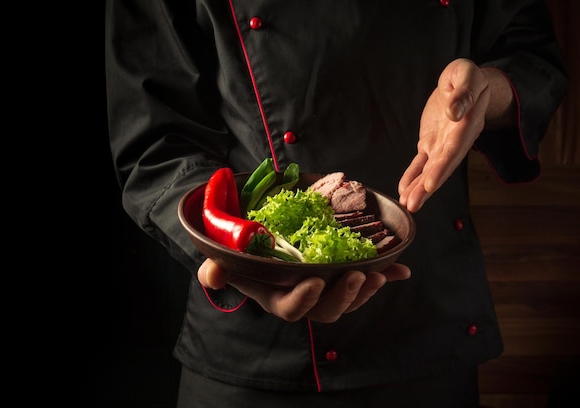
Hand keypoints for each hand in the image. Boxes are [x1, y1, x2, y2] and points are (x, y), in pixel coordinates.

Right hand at [198, 258, 410, 322]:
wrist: (257, 238)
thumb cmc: (242, 251)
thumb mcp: (225, 258)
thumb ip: (218, 268)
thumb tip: (213, 276)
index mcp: (278, 297)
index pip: (291, 309)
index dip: (303, 300)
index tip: (314, 281)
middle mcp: (304, 296)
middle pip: (327, 309)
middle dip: (344, 297)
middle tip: (355, 277)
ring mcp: (325, 286)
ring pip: (348, 299)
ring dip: (366, 289)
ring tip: (379, 275)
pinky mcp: (341, 273)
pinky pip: (364, 279)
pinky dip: (384, 276)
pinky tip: (401, 271)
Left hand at [398, 58, 490, 212]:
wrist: (463, 84)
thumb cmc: (466, 76)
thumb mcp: (465, 74)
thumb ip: (463, 91)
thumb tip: (454, 111)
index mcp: (466, 123)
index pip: (454, 149)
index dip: (442, 167)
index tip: (430, 183)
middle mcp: (455, 139)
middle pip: (442, 166)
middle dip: (427, 187)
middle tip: (413, 204)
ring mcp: (443, 144)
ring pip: (430, 169)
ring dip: (419, 188)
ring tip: (407, 205)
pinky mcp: (431, 143)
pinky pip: (421, 163)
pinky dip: (412, 176)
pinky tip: (404, 191)